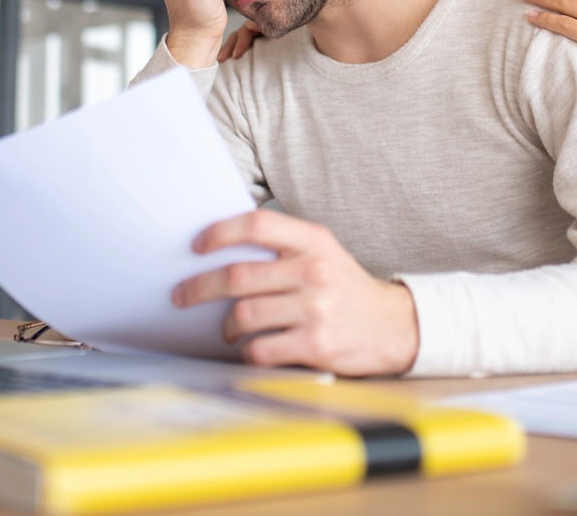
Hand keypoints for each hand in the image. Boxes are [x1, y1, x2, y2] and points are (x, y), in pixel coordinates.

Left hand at [171, 210, 418, 375]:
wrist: (394, 326)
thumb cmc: (346, 289)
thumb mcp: (324, 254)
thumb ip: (284, 248)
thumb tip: (222, 250)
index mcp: (314, 241)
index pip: (258, 225)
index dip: (221, 232)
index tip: (197, 245)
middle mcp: (314, 271)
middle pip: (238, 276)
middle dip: (200, 287)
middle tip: (183, 295)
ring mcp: (315, 309)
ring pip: (244, 315)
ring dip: (226, 326)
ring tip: (227, 329)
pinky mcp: (315, 345)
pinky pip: (260, 349)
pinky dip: (247, 351)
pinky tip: (251, 348)